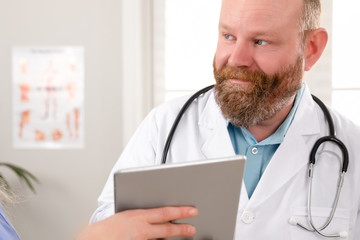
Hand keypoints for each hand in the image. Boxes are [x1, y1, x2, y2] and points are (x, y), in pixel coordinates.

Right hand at [76, 206, 197, 239]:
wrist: (95, 238)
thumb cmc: (108, 228)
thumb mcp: (127, 215)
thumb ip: (143, 215)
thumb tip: (159, 215)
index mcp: (138, 215)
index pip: (165, 212)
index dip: (181, 211)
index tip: (192, 210)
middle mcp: (141, 229)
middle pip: (167, 229)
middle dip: (182, 228)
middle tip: (192, 227)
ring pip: (161, 239)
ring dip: (174, 236)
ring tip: (185, 234)